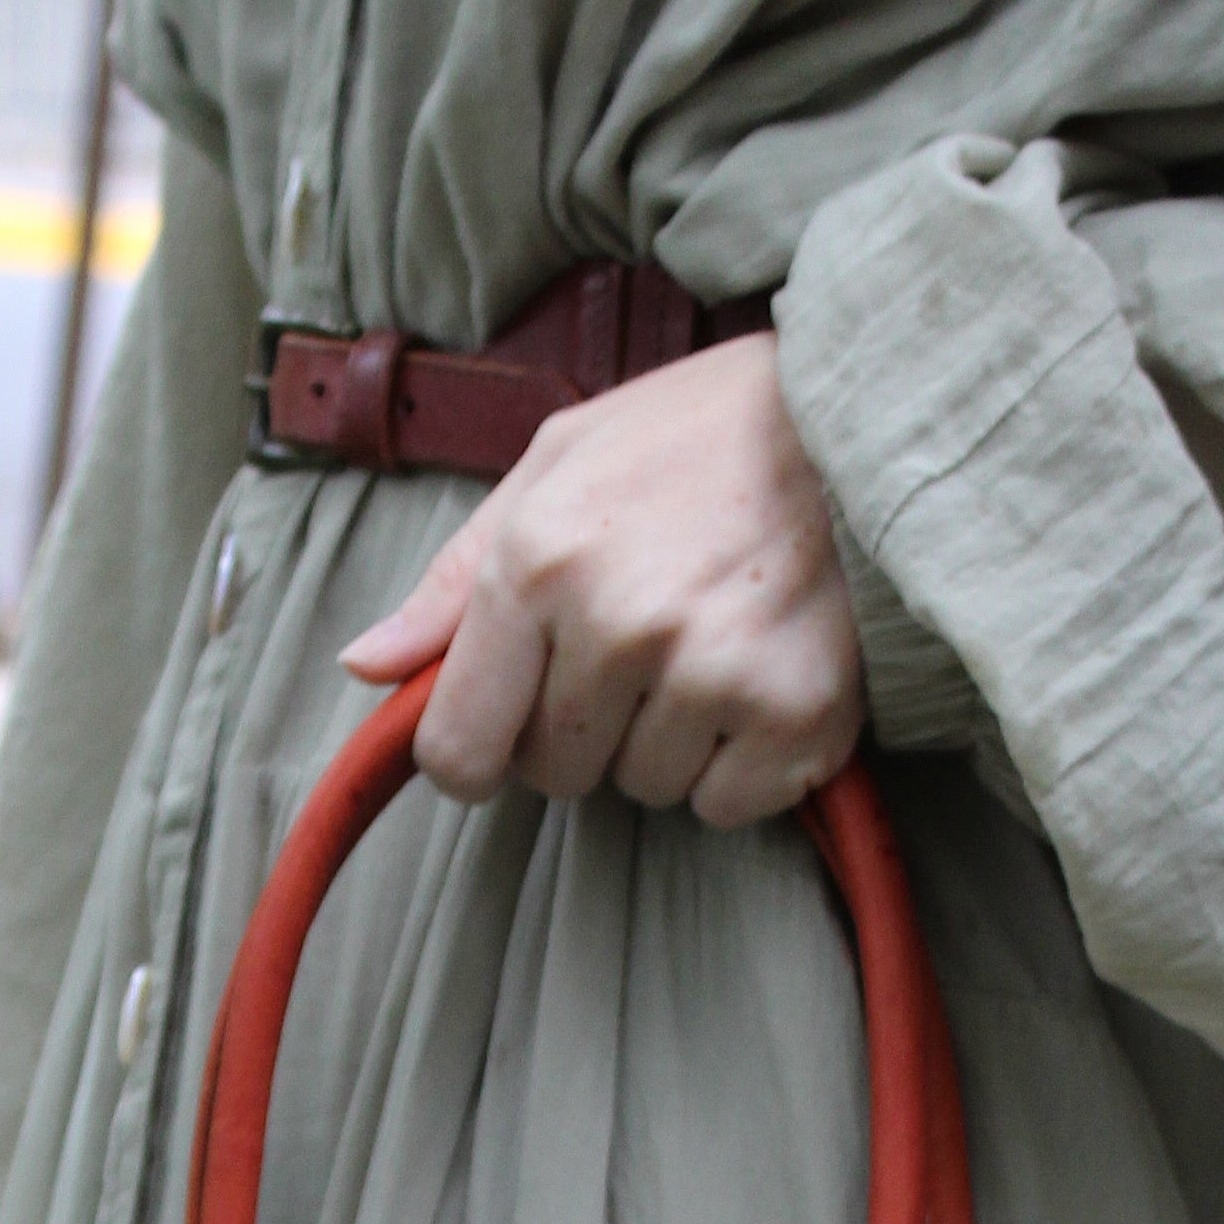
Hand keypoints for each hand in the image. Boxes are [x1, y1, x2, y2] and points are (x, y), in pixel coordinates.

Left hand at [338, 333, 863, 826]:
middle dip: (586, 729)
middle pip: (555, 774)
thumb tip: (364, 666)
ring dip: (670, 740)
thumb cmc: (696, 436)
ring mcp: (712, 674)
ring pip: (645, 789)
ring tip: (714, 642)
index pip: (460, 747)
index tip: (505, 738)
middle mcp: (620, 624)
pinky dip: (742, 766)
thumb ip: (457, 579)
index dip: (477, 757)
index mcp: (541, 560)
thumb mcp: (557, 465)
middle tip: (645, 642)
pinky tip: (762, 678)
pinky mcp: (795, 715)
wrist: (858, 417)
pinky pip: (727, 805)